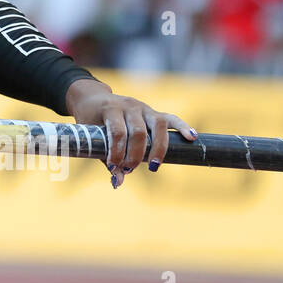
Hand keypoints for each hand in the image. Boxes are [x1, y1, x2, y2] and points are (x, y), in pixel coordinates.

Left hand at [64, 79, 196, 187]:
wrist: (92, 98)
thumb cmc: (91, 120)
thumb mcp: (92, 136)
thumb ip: (106, 159)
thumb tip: (118, 184)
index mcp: (110, 109)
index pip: (117, 132)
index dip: (117, 153)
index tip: (114, 168)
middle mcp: (129, 106)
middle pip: (138, 132)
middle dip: (135, 155)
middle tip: (129, 169)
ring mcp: (143, 108)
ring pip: (157, 126)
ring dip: (158, 148)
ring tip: (154, 166)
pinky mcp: (154, 112)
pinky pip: (171, 118)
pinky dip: (182, 127)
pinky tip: (192, 137)